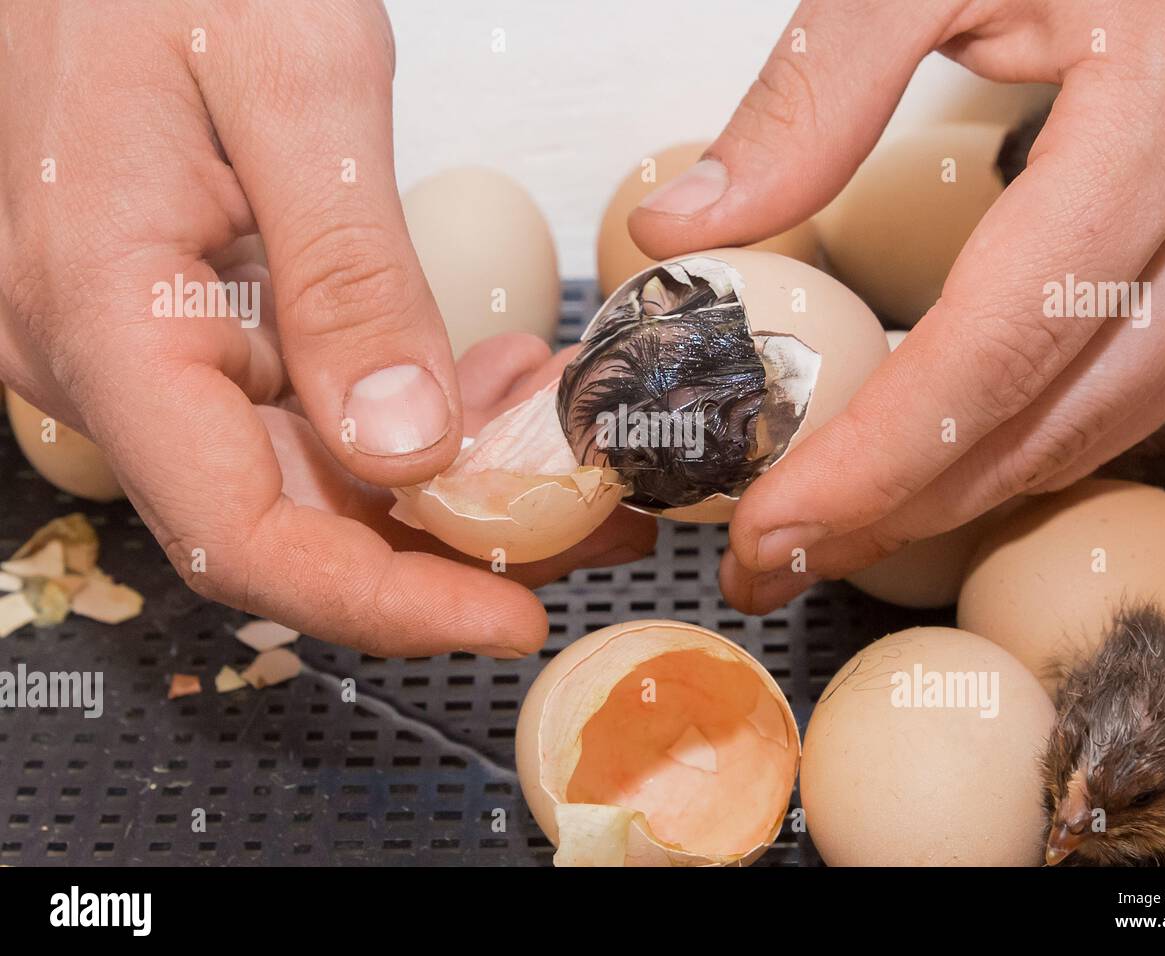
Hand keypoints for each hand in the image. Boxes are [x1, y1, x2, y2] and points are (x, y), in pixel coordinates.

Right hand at [0, 1, 653, 655]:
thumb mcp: (287, 81)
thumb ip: (344, 273)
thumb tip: (404, 446)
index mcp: (108, 316)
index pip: (242, 536)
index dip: (382, 603)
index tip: (506, 616)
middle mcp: (113, 359)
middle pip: (291, 520)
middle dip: (451, 549)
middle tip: (590, 527)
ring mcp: (147, 344)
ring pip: (311, 471)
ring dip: (448, 484)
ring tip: (575, 462)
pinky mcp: (191, 318)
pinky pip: (303, 404)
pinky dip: (411, 413)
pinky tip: (496, 389)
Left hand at [628, 0, 1164, 612]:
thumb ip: (817, 88)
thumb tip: (686, 224)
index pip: (996, 347)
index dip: (878, 460)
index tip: (775, 523)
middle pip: (1045, 423)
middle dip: (899, 515)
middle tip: (777, 561)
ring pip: (1095, 431)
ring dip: (956, 501)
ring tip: (835, 533)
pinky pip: (1129, 394)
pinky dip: (1022, 445)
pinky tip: (936, 465)